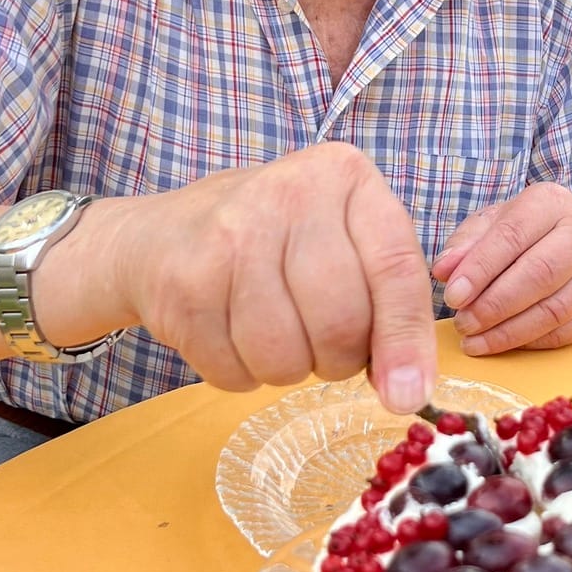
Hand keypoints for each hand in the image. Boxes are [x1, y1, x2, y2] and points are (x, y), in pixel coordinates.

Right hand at [94, 142, 436, 409]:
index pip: (395, 267)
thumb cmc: (276, 243)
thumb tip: (409, 394)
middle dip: (338, 359)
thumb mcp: (346, 245)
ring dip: (287, 369)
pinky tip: (232, 333)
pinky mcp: (183, 283)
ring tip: (275, 333)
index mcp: (342, 175)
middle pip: (340, 322)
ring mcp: (229, 235)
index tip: (409, 396)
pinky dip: (242, 373)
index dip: (405, 339)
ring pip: (285, 356)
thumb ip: (390, 306)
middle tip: (323, 346)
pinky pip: (234, 372)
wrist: (162, 235)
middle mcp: (288, 192)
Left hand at [433, 183, 571, 354]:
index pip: (513, 235)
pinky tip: (504, 343)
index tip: (453, 296)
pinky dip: (533, 342)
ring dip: (511, 332)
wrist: (556, 236)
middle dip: (496, 305)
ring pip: (557, 308)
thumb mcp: (485, 226)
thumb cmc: (515, 231)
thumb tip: (444, 271)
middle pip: (541, 274)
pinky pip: (570, 330)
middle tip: (464, 323)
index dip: (481, 269)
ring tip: (476, 340)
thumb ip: (463, 246)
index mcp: (549, 202)